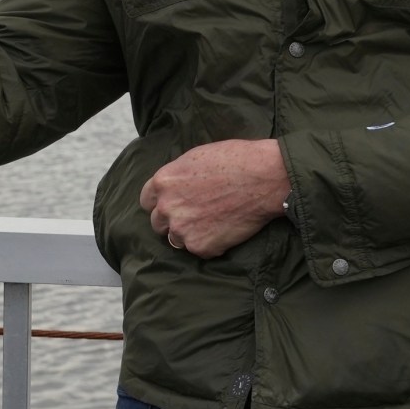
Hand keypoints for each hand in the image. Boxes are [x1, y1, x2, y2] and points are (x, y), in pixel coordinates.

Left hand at [140, 138, 290, 258]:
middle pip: (158, 223)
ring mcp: (182, 229)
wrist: (263, 178)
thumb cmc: (235, 160)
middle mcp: (167, 207)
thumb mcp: (195, 157)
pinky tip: (226, 229)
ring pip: (176, 239)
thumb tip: (174, 186)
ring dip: (189, 234)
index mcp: (163, 182)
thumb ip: (178, 176)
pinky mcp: (201, 247)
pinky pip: (200, 250)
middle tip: (195, 215)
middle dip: (172, 220)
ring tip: (212, 223)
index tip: (173, 204)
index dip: (160, 203)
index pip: (146, 201)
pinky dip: (211, 244)